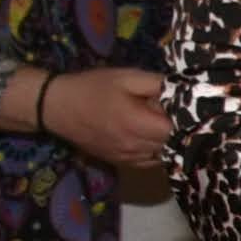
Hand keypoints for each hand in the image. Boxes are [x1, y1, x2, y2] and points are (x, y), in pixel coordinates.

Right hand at [35, 66, 173, 167]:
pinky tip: (148, 133)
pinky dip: (156, 150)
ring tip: (155, 120)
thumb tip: (185, 91)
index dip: (184, 117)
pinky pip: (150, 161)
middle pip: (173, 143)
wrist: (56, 107)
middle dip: (177, 127)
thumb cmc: (92, 88)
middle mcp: (136, 147)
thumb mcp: (126, 77)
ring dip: (166, 140)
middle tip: (168, 110)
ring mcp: (128, 159)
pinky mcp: (122, 163)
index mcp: (138, 125)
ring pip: (164, 154)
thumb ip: (158, 84)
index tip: (181, 104)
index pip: (178, 129)